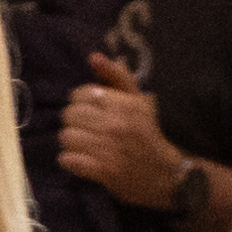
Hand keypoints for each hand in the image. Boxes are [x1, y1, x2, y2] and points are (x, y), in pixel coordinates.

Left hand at [55, 76, 187, 208]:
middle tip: (85, 130)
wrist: (166, 174)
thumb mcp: (139, 101)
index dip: (81, 103)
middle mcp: (115, 124)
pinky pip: (67, 160)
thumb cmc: (149, 134)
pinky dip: (71, 161)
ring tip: (83, 145)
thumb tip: (93, 57)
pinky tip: (82, 161)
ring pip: (66, 137)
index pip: (80, 94)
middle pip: (69, 115)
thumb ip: (116, 77)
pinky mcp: (102, 171)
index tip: (90, 111)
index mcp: (124, 104)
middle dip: (75, 122)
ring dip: (71, 142)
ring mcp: (108, 149)